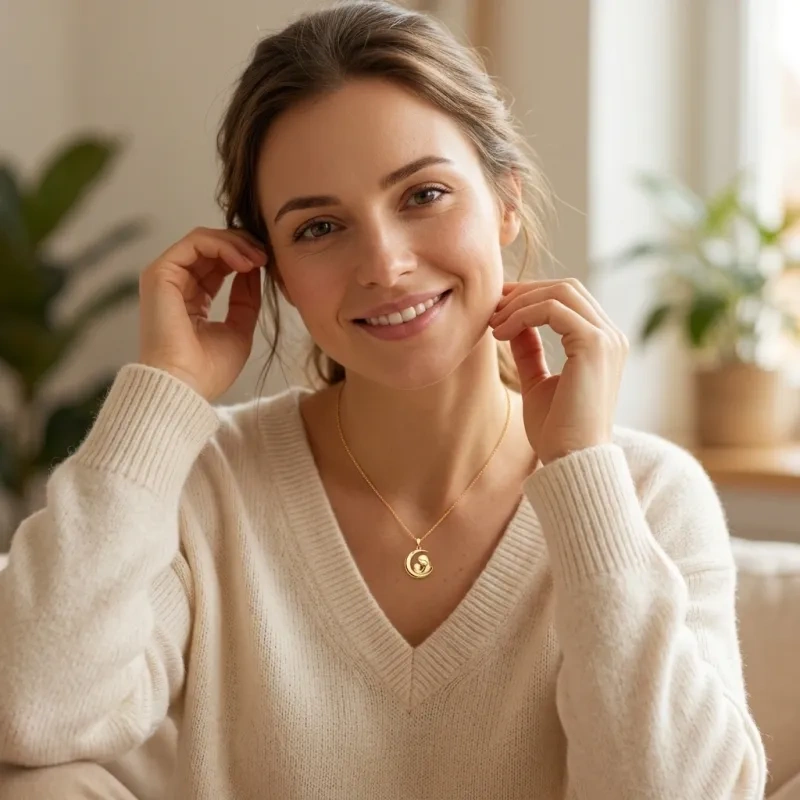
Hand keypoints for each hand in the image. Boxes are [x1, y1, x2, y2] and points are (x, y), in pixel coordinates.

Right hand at [138, 226, 266, 401]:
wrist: (186, 386)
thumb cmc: (209, 370)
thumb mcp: (239, 329)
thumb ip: (245, 299)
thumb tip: (254, 270)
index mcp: (192, 300)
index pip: (218, 264)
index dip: (245, 258)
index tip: (269, 264)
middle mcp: (176, 285)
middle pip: (211, 248)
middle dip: (243, 246)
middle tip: (267, 256)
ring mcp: (165, 278)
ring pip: (203, 240)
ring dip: (236, 244)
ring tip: (259, 258)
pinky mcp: (160, 273)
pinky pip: (194, 243)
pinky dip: (222, 245)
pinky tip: (243, 262)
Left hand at [489, 279, 627, 463]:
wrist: (570, 461)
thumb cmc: (556, 432)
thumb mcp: (537, 382)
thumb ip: (530, 351)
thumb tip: (513, 322)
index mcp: (602, 344)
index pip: (569, 299)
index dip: (531, 295)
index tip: (497, 307)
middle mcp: (611, 336)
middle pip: (566, 288)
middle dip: (524, 292)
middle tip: (491, 308)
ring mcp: (606, 338)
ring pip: (560, 292)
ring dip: (520, 303)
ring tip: (493, 324)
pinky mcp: (594, 345)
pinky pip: (553, 309)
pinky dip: (523, 314)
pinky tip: (501, 333)